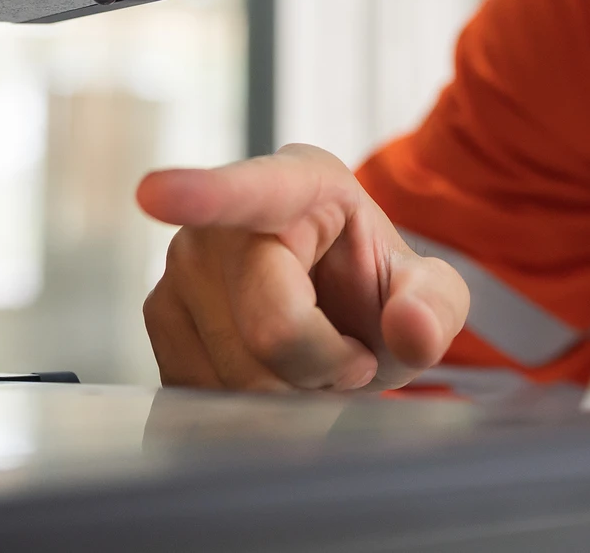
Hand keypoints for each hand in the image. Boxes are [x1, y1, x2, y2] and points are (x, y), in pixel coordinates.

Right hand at [135, 143, 468, 392]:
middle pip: (268, 328)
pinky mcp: (159, 313)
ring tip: (309, 359)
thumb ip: (435, 307)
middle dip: (321, 368)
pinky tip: (272, 375)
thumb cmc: (375, 291)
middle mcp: (227, 219)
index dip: (200, 195)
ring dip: (285, 393)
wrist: (336, 316)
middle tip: (349, 355)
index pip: (250, 194)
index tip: (153, 194)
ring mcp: (182, 265)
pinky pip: (200, 390)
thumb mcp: (429, 293)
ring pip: (231, 373)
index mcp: (301, 184)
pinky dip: (245, 404)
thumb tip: (411, 328)